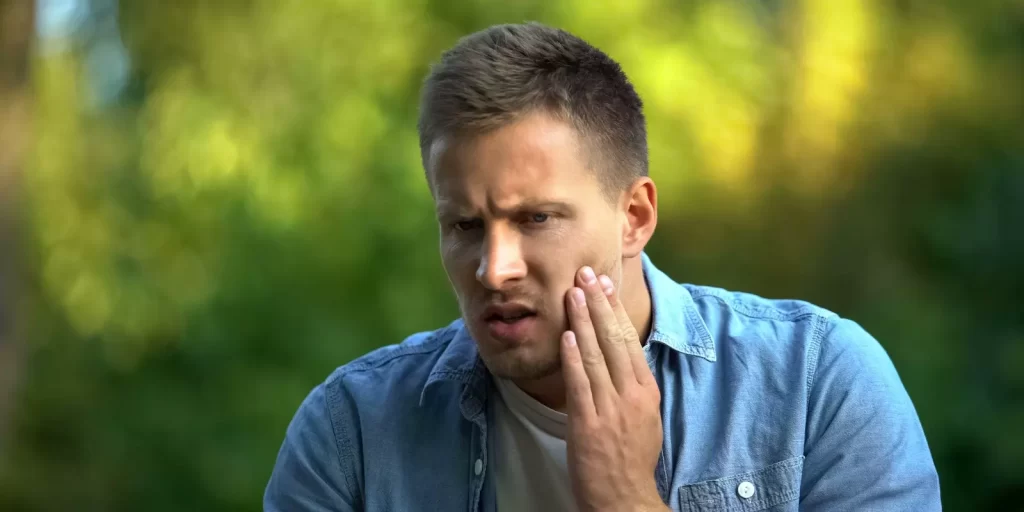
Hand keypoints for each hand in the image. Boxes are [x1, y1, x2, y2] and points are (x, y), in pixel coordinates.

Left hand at [561, 266, 666, 511]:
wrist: (624, 498)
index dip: (615, 310)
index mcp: (647, 391)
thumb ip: (633, 385)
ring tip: (572, 293)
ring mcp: (611, 410)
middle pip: (614, 340)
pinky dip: (574, 358)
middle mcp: (632, 396)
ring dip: (583, 321)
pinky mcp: (589, 425)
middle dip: (598, 304)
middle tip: (586, 274)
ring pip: (596, 356)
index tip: (604, 285)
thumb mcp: (644, 417)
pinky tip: (567, 336)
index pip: (630, 341)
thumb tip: (621, 354)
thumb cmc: (631, 458)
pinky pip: (581, 384)